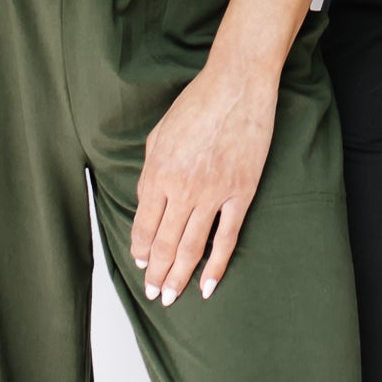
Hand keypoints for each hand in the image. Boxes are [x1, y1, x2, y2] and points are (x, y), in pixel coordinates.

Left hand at [130, 58, 278, 304]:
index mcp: (158, 174)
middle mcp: (182, 190)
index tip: (141, 263)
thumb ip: (150, 171)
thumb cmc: (197, 103)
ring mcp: (213, 193)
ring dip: (179, 276)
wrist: (237, 85)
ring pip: (191, 247)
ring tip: (171, 296)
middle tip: (154, 293)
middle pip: (164, 244)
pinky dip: (216, 265)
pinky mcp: (241, 192)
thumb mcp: (159, 134)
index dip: (140, 250)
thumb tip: (148, 200)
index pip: (143, 226)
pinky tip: (208, 285)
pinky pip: (227, 237)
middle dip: (156, 273)